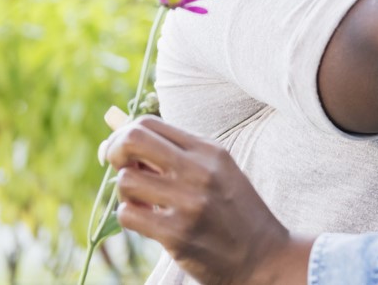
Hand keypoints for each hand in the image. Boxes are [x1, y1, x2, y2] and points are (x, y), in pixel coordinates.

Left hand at [104, 116, 310, 284]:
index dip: (123, 135)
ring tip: (143, 202)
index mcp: (209, 150)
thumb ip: (175, 154)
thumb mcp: (216, 171)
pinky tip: (147, 220)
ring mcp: (189, 202)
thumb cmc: (233, 211)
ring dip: (125, 193)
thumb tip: (115, 137)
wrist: (262, 255)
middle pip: (132, 139)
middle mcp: (200, 170)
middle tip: (122, 170)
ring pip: (125, 181)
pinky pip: (127, 215)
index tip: (123, 154)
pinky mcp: (177, 233)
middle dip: (115, 152)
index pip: (148, 123)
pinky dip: (129, 217)